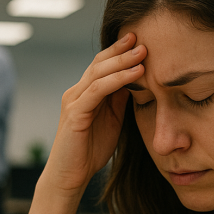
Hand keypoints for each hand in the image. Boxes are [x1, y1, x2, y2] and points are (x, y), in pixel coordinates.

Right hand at [21, 32, 145, 213]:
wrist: (70, 176)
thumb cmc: (90, 151)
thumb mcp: (112, 121)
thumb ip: (120, 101)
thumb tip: (138, 82)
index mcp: (85, 93)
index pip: (102, 65)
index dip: (120, 51)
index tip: (141, 40)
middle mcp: (76, 92)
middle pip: (100, 62)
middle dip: (122, 49)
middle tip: (143, 37)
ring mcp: (74, 101)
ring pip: (99, 72)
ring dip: (123, 60)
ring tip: (143, 52)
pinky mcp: (75, 113)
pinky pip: (98, 90)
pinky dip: (118, 79)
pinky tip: (136, 73)